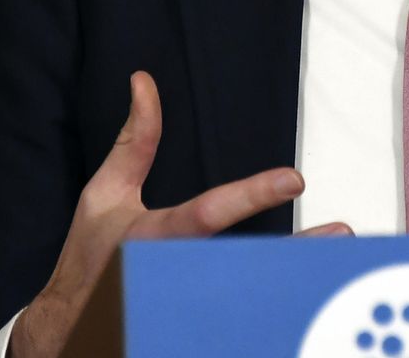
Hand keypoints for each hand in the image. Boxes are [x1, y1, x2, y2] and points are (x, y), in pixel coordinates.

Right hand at [8, 71, 350, 357]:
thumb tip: (145, 83)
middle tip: (339, 237)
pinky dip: (268, 309)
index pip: (209, 213)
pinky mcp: (193, 325)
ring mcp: (187, 306)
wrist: (69, 323)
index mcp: (156, 237)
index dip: (252, 195)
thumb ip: (134, 141)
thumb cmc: (89, 255)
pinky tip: (307, 300)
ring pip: (246, 294)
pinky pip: (236, 318)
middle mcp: (177, 274)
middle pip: (246, 262)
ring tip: (338, 268)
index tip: (293, 179)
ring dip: (292, 281)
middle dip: (295, 250)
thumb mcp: (104, 193)